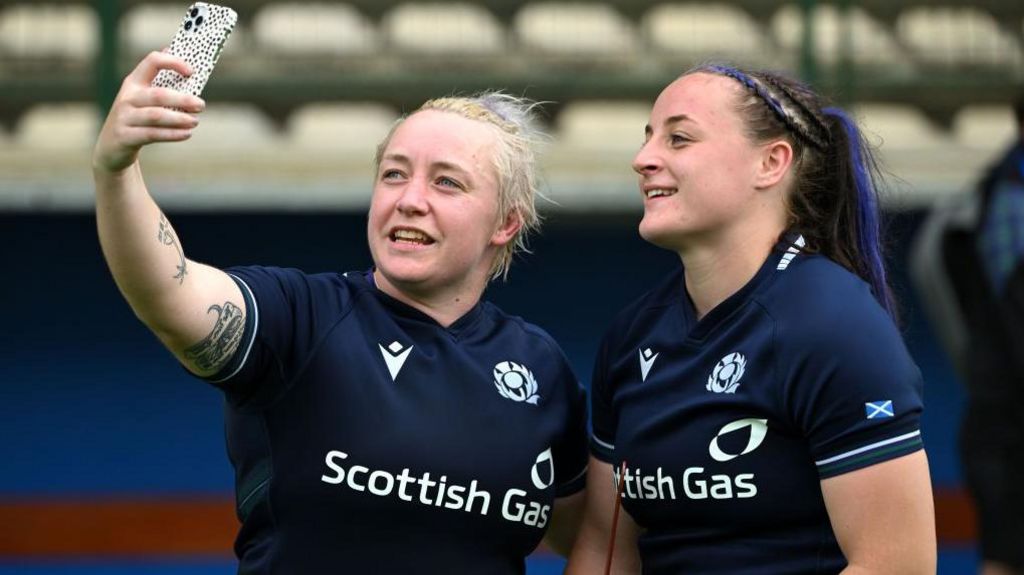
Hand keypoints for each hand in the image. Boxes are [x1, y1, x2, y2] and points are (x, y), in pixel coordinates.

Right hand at [92, 51, 205, 173]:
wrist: (111, 148)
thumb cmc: (136, 120)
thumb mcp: (143, 100)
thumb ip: (160, 84)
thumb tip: (177, 54)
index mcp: (134, 82)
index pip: (152, 62)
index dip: (173, 62)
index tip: (191, 71)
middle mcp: (127, 97)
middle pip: (159, 94)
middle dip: (183, 99)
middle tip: (201, 105)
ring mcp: (124, 117)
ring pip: (156, 116)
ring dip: (179, 118)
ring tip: (195, 121)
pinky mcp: (125, 136)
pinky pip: (152, 134)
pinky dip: (172, 134)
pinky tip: (187, 134)